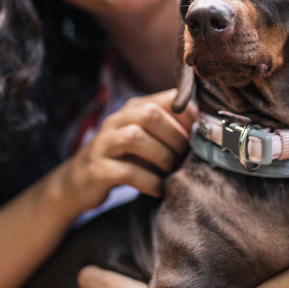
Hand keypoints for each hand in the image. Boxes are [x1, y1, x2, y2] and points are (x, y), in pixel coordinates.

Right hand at [59, 88, 195, 211]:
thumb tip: (208, 131)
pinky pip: (126, 171)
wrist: (80, 180)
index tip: (198, 136)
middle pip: (150, 114)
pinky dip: (149, 181)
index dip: (189, 116)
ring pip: (135, 138)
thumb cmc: (124, 158)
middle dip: (175, 137)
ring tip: (171, 171)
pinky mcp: (98, 169)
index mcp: (134, 108)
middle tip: (184, 157)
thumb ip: (170, 129)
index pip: (168, 98)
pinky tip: (159, 189)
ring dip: (162, 157)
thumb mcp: (146, 138)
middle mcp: (117, 120)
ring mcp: (105, 143)